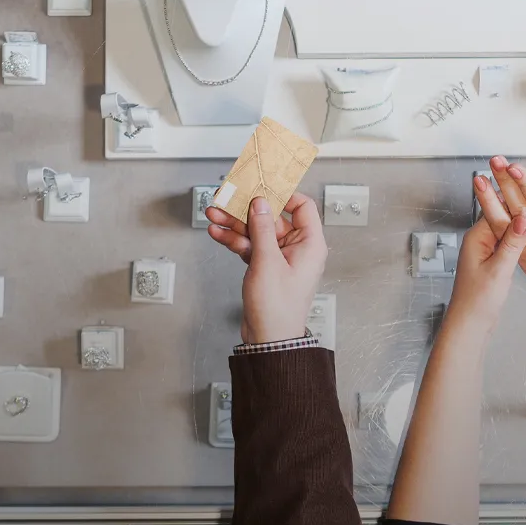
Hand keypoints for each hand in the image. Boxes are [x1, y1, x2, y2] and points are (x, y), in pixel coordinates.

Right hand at [206, 194, 326, 344]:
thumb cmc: (278, 308)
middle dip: (247, 209)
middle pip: (273, 217)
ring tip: (215, 215)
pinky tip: (218, 233)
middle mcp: (298, 249)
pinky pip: (251, 246)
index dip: (282, 194)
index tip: (262, 185)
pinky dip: (235, 240)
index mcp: (310, 244)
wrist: (268, 339)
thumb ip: (262, 228)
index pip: (302, 206)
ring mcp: (281, 258)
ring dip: (235, 224)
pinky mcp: (266, 267)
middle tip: (228, 198)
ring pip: (257, 232)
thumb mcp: (267, 261)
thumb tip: (260, 203)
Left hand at [445, 212, 525, 336]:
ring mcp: (485, 251)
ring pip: (505, 231)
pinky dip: (518, 241)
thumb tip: (523, 220)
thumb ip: (512, 244)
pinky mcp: (492, 261)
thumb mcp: (498, 270)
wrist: (469, 324)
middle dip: (520, 212)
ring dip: (520, 227)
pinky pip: (506, 243)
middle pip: (502, 218)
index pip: (497, 209)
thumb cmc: (476, 301)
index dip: (515, 202)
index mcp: (476, 238)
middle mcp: (479, 241)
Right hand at [475, 156, 525, 318]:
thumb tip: (511, 214)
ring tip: (514, 167)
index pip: (499, 220)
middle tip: (495, 163)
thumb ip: (520, 240)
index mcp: (522, 251)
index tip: (481, 181)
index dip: (488, 198)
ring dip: (525, 182)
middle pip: (516, 206)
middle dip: (504, 181)